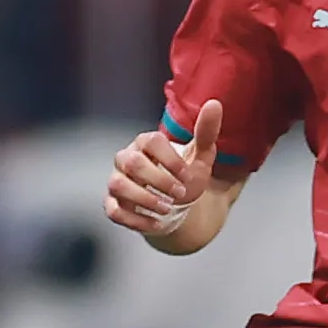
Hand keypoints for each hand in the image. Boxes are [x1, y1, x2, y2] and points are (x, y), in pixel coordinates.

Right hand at [105, 99, 220, 235]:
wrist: (176, 207)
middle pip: (132, 163)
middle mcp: (126, 158)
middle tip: (180, 194)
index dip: (170, 159)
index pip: (151, 142)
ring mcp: (117, 181)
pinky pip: (114, 211)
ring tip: (166, 209)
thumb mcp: (201, 156)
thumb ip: (206, 132)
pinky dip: (136, 220)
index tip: (187, 176)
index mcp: (146, 143)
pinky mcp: (113, 204)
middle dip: (158, 180)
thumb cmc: (185, 178)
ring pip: (118, 185)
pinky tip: (157, 223)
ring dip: (144, 199)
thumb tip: (214, 104)